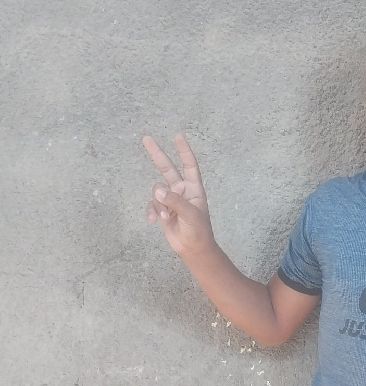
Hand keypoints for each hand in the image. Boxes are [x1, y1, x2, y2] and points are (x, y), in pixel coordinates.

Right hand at [143, 134, 215, 257]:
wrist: (193, 248)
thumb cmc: (198, 231)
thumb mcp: (190, 215)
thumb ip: (175, 202)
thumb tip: (158, 191)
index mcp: (194, 188)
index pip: (189, 165)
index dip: (184, 151)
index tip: (178, 136)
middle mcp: (182, 190)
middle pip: (168, 169)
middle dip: (158, 154)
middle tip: (146, 138)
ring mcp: (171, 200)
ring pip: (157, 192)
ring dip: (158, 204)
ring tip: (164, 218)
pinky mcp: (162, 210)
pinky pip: (151, 205)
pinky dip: (151, 212)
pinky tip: (153, 222)